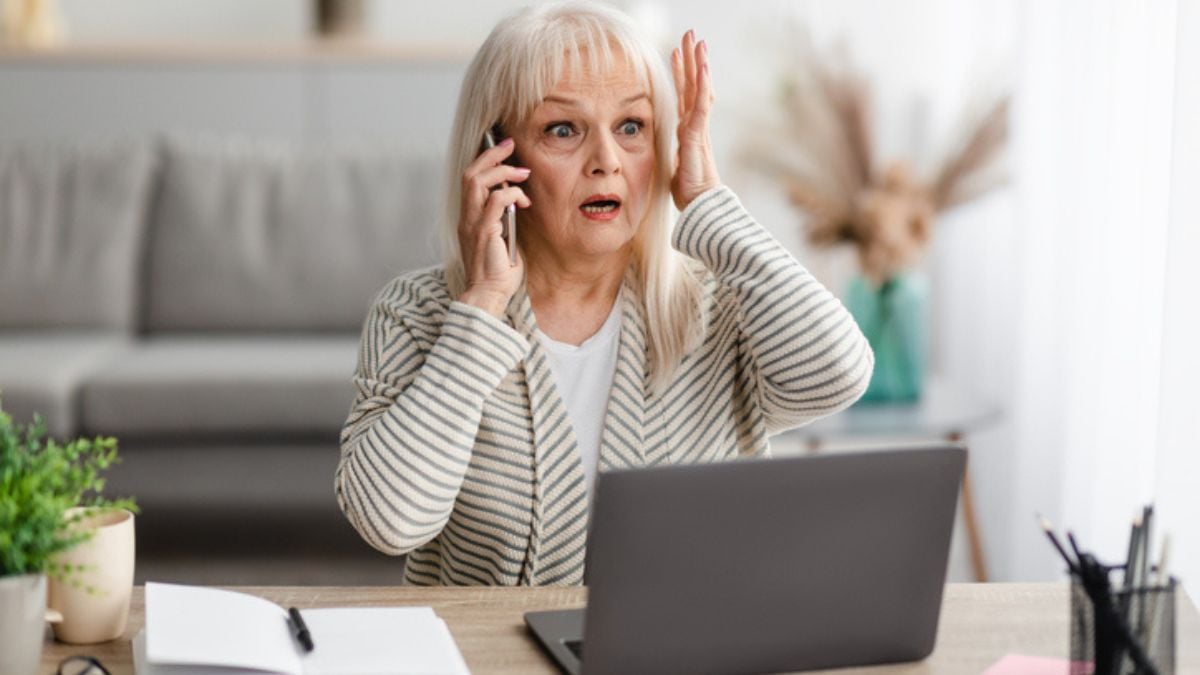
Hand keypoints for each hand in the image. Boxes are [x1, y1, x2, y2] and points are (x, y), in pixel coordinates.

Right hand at [457, 137, 530, 317]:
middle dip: (491, 154)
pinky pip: (495, 201)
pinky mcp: (484, 231)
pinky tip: (524, 201)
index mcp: (469, 217)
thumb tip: (517, 201)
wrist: (487, 295)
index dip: (485, 159)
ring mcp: (472, 223)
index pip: (470, 179)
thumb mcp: (502, 239)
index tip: (504, 149)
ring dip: (502, 171)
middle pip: (470, 172)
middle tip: (511, 145)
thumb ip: (504, 219)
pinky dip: (511, 194)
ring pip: (477, 181)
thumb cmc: (497, 272)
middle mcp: (466, 217)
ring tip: (522, 173)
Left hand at [670, 30, 721, 210]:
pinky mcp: (698, 135)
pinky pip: (701, 105)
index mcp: (687, 131)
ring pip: (699, 90)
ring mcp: (698, 128)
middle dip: (691, 60)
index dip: (682, 74)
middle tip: (691, 36)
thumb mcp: (675, 168)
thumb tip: (671, 156)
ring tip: (698, 42)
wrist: (702, 206)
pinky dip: (702, 86)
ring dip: (698, 65)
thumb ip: (674, 156)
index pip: (684, 96)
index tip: (677, 53)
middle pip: (693, 85)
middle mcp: (694, 125)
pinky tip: (703, 67)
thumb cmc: (690, 193)